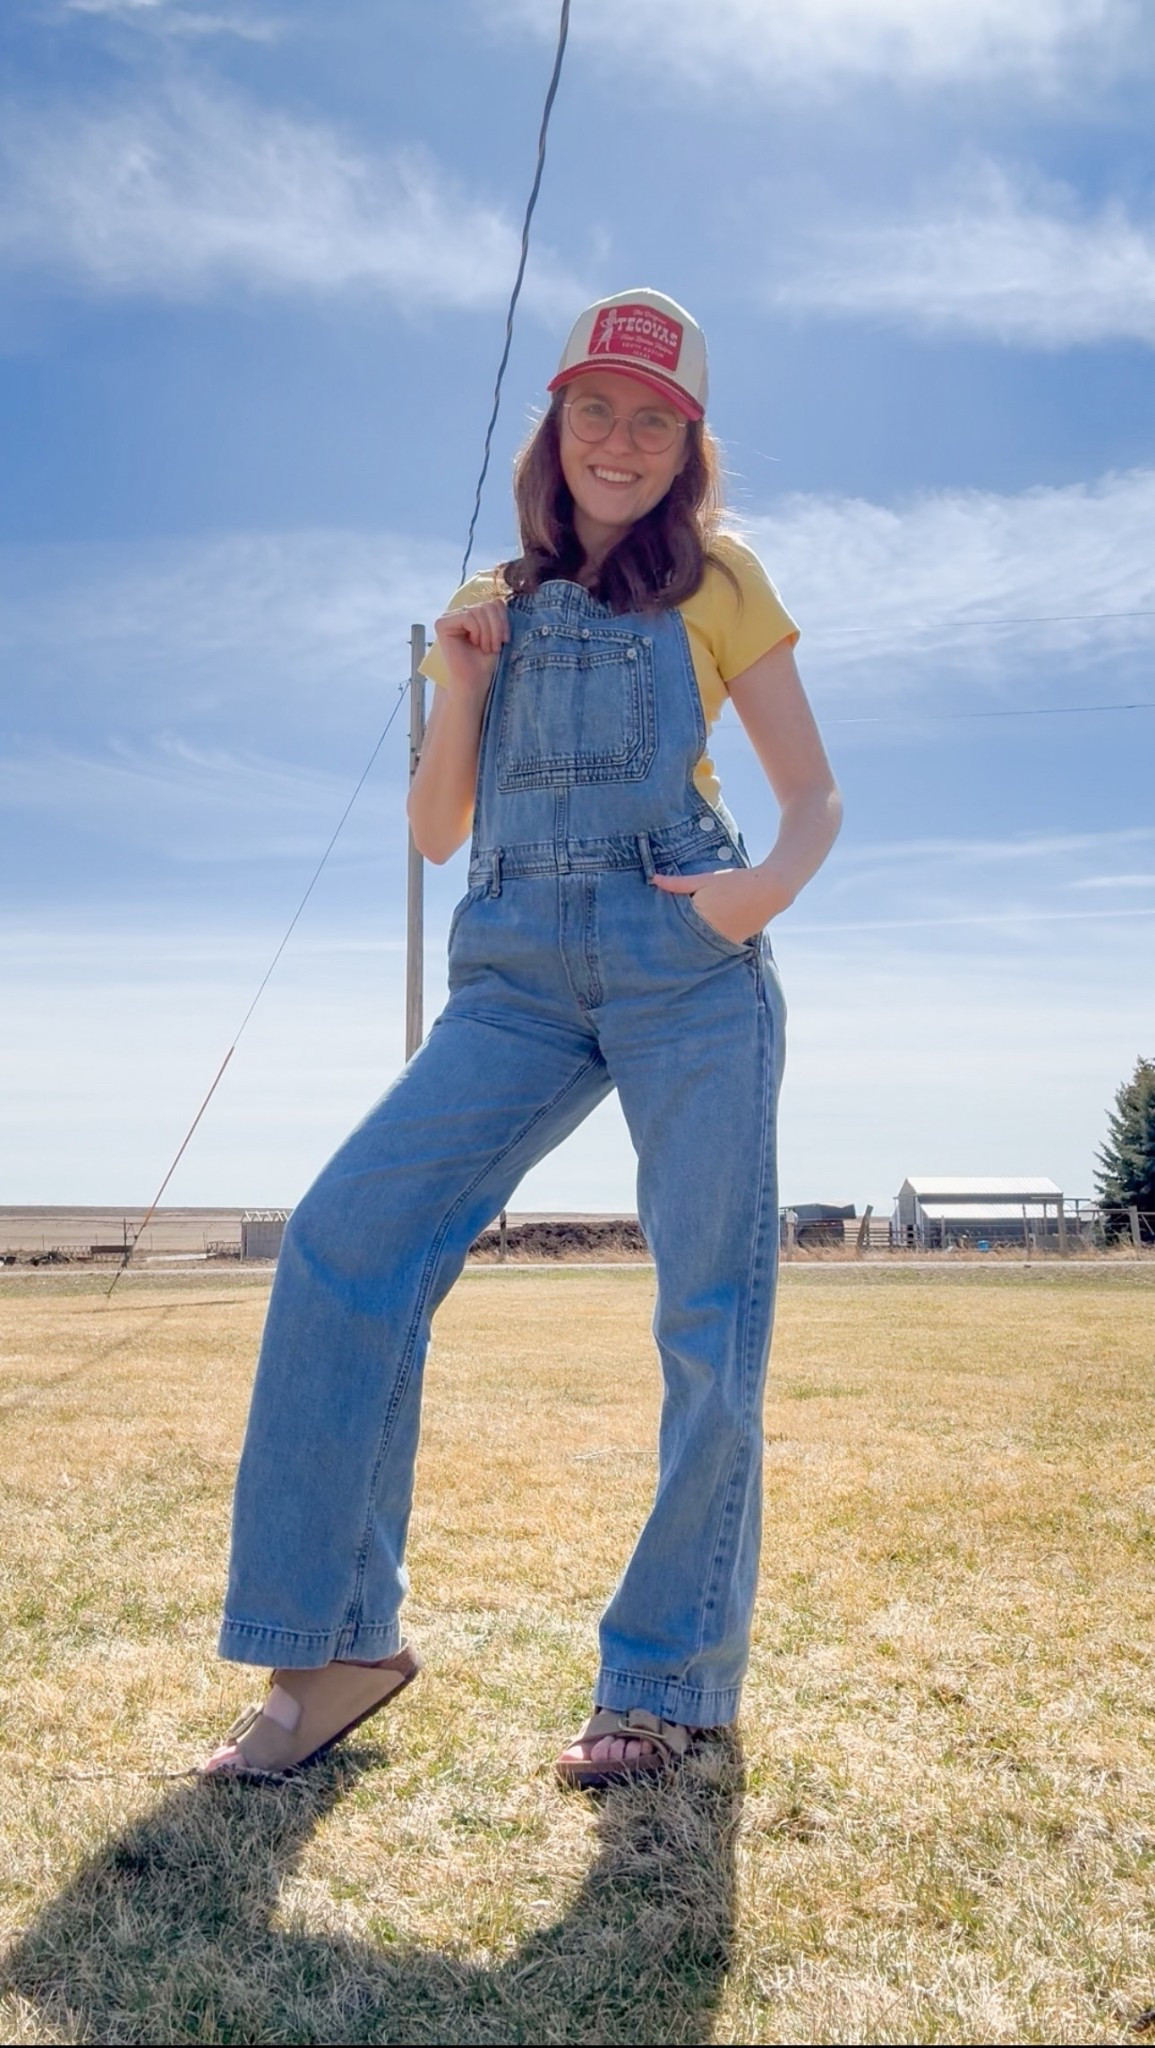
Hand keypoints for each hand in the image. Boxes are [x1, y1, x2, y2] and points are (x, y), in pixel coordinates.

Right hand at [434, 600, 509, 701]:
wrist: (474, 682)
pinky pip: (468, 617)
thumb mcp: (496, 633)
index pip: (494, 603)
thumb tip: (499, 598)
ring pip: (479, 610)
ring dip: (488, 633)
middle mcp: (458, 613)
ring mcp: (449, 617)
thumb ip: (496, 613)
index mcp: (472, 614)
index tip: (505, 640)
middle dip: (496, 627)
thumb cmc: (485, 662)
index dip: (503, 620)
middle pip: (487, 605)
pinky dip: (477, 632)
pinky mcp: (442, 624)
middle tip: (494, 647)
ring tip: (485, 648)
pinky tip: (474, 644)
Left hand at [651, 865, 788, 943]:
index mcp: (701, 916)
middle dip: (674, 939)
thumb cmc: (735, 881)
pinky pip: (713, 945)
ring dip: (690, 943)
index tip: (648, 936)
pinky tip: (698, 941)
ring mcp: (724, 941)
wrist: (770, 890)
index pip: (674, 927)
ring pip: (699, 945)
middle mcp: (712, 933)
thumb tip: (653, 879)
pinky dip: (705, 943)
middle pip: (686, 939)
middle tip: (654, 946)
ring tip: (672, 947)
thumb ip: (679, 883)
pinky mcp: (733, 944)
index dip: (661, 930)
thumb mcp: (705, 879)